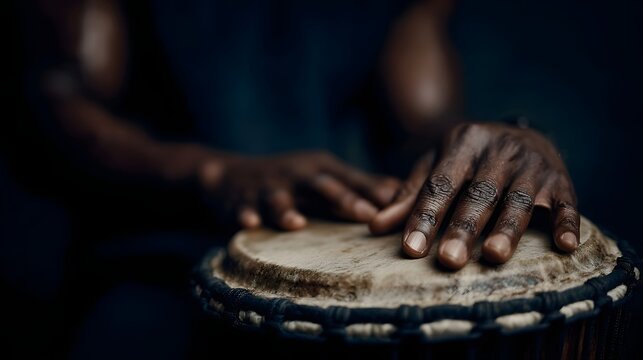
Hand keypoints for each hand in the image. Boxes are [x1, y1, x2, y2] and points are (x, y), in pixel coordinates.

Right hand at [199, 151, 399, 229]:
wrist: (229, 175)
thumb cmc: (290, 180)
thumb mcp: (323, 175)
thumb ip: (359, 185)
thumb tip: (404, 192)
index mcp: (319, 168)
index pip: (352, 179)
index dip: (376, 192)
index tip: (405, 205)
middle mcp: (296, 174)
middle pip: (322, 186)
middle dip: (345, 199)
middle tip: (368, 216)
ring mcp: (267, 187)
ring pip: (278, 198)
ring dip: (286, 210)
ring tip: (296, 223)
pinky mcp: (240, 201)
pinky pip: (242, 209)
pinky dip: (246, 215)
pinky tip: (249, 224)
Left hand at [370, 122, 578, 268]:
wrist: (519, 131)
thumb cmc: (468, 158)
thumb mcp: (436, 166)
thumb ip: (410, 196)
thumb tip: (374, 226)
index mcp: (462, 143)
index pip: (440, 184)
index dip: (424, 217)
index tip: (411, 249)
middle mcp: (498, 151)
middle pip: (479, 194)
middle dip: (464, 228)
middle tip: (450, 261)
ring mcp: (532, 164)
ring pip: (519, 199)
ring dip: (508, 229)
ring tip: (494, 257)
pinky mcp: (561, 179)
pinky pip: (567, 202)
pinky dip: (567, 223)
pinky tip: (565, 246)